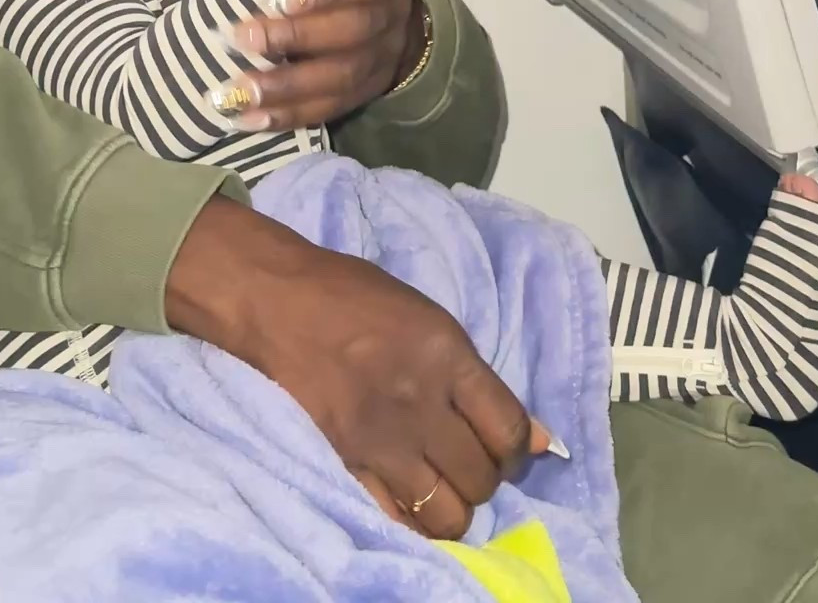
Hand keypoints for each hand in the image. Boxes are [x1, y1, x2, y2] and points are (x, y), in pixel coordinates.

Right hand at [165, 194, 535, 537]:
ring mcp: (382, 440)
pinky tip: (412, 499)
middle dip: (486, 478)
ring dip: (453, 505)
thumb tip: (539, 439)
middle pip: (482, 478)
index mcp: (448, 355)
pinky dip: (413, 520)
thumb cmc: (356, 297)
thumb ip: (479, 379)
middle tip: (469, 462)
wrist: (279, 303)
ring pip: (447, 513)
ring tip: (441, 484)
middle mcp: (421, 402)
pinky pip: (397, 520)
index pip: (509, 429)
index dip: (518, 450)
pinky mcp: (346, 464)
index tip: (507, 449)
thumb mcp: (431, 318)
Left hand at [219, 0, 425, 129]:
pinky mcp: (367, 93)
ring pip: (339, 76)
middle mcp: (393, 14)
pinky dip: (288, 115)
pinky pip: (329, 108)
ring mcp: (383, 58)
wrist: (395, 16)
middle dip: (294, 37)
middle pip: (350, 31)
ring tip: (237, 91)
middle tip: (240, 37)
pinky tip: (247, 119)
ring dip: (285, 85)